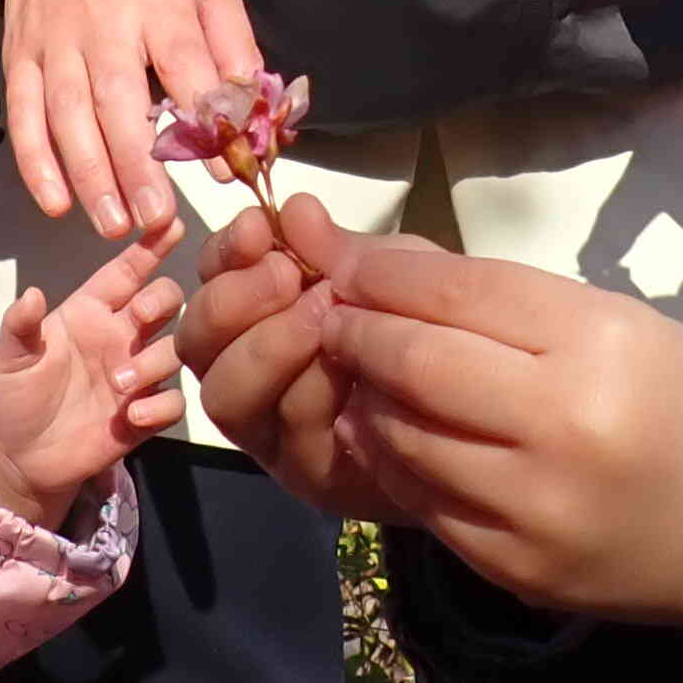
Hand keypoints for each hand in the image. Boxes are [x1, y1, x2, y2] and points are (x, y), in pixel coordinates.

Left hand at [0, 219, 189, 523]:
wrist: (24, 459)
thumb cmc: (19, 397)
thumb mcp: (11, 358)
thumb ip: (20, 325)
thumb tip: (31, 294)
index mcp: (91, 312)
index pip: (127, 271)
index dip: (149, 247)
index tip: (171, 223)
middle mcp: (121, 336)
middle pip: (165, 300)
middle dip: (162, 299)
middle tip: (141, 317)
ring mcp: (138, 374)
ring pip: (175, 349)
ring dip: (155, 360)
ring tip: (120, 382)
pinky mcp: (146, 414)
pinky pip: (174, 402)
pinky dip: (161, 406)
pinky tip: (134, 415)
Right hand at [2, 0, 265, 238]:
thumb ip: (230, 35)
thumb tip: (253, 103)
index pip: (184, 65)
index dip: (206, 120)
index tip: (228, 169)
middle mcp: (101, 24)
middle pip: (117, 102)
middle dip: (136, 166)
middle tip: (157, 220)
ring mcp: (53, 42)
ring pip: (66, 117)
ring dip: (89, 176)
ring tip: (115, 225)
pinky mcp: (20, 54)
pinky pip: (23, 114)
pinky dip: (34, 162)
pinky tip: (56, 202)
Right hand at [174, 194, 416, 529]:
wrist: (486, 416)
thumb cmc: (432, 333)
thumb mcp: (396, 276)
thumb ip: (343, 250)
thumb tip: (295, 209)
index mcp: (261, 316)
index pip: (211, 283)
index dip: (222, 256)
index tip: (255, 228)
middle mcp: (252, 374)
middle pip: (197, 345)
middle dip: (233, 303)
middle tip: (287, 275)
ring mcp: (275, 431)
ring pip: (227, 395)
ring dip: (268, 347)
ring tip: (323, 316)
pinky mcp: (308, 473)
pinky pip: (286, 432)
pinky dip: (311, 390)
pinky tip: (350, 365)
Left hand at [320, 242, 682, 643]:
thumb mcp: (614, 320)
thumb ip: (499, 297)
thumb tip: (382, 264)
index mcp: (595, 343)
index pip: (457, 293)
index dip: (384, 275)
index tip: (348, 266)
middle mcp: (561, 425)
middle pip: (415, 364)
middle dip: (357, 333)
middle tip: (332, 317)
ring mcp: (533, 507)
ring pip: (403, 439)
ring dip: (364, 400)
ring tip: (358, 378)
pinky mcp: (516, 567)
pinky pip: (423, 505)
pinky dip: (394, 464)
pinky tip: (391, 439)